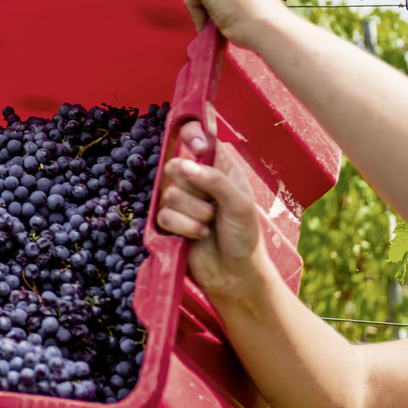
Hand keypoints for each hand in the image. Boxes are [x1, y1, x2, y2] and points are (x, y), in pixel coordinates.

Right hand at [156, 120, 274, 304]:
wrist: (234, 273)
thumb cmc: (245, 235)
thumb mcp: (239, 203)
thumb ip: (213, 180)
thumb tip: (183, 165)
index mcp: (219, 167)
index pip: (199, 138)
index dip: (191, 134)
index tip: (196, 144)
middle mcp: (197, 180)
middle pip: (174, 166)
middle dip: (194, 190)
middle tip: (212, 204)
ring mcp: (181, 202)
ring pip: (168, 194)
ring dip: (193, 214)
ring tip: (209, 225)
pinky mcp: (168, 222)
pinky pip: (163, 216)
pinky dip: (184, 228)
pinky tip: (198, 236)